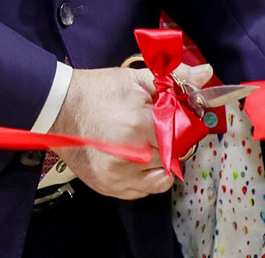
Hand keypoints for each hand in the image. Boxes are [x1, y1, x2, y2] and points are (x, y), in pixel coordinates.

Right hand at [50, 66, 173, 198]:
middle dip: (171, 140)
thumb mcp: (135, 79)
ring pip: (161, 176)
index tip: (176, 116)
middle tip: (157, 126)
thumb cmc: (96, 91)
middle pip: (173, 155)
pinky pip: (143, 191)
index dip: (182, 123)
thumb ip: (176, 78)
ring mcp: (119, 176)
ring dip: (161, 161)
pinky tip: (136, 157)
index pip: (181, 133)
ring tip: (147, 142)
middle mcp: (131, 156)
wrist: (57, 107)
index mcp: (139, 125)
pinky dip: (145, 176)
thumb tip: (207, 73)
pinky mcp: (108, 187)